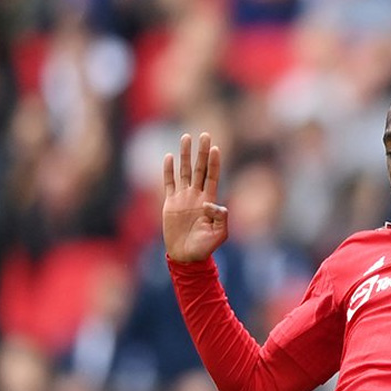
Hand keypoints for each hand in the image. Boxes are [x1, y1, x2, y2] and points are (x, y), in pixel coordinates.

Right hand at [162, 132, 228, 261]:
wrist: (186, 255)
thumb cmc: (205, 247)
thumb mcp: (220, 234)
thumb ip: (221, 218)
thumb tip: (212, 203)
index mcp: (210, 200)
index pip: (213, 176)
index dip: (214, 162)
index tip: (216, 148)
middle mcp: (197, 195)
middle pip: (200, 168)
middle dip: (202, 151)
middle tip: (205, 134)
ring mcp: (183, 198)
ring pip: (185, 171)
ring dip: (185, 155)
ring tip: (186, 137)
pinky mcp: (170, 203)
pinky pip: (168, 183)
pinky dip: (168, 170)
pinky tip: (168, 157)